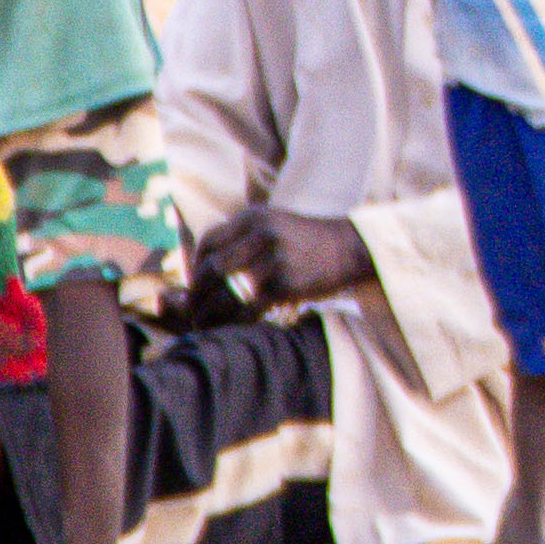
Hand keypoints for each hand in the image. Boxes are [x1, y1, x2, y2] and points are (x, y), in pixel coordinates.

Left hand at [190, 208, 372, 310]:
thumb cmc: (307, 242)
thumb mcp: (274, 225)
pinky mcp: (285, 284)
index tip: (197, 284)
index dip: (195, 266)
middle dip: (197, 294)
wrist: (350, 248)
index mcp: (254, 218)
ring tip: (205, 324)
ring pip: (225, 292)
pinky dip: (236, 321)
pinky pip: (248, 308)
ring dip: (209, 314)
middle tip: (194, 310)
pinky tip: (236, 325)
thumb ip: (242, 239)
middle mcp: (261, 235)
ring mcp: (274, 260)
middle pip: (211, 269)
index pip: (208, 242)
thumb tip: (203, 268)